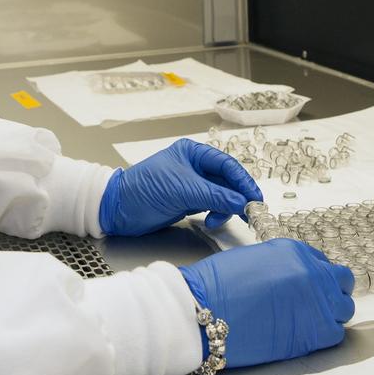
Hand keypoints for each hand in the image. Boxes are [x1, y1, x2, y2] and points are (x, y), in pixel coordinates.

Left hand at [98, 139, 261, 236]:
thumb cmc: (143, 189)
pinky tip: (211, 221)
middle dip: (238, 197)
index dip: (243, 181)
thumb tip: (241, 202)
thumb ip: (214, 195)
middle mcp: (195, 167)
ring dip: (225, 208)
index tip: (255, 198)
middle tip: (249, 212)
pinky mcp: (188, 202)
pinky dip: (216, 214)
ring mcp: (192, 185)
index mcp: (193, 153)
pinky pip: (212, 206)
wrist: (118, 209)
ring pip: (222, 195)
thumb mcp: (182, 189)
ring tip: (218, 220)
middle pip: (227, 181)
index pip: (227, 165)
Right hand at [179, 239, 353, 368]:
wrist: (204, 311)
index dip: (316, 275)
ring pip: (343, 308)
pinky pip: (334, 333)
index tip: (308, 284)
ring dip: (331, 312)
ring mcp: (316, 302)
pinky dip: (325, 333)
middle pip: (341, 282)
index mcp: (295, 251)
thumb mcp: (254, 258)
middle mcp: (312, 273)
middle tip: (316, 301)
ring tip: (308, 319)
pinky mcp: (313, 333)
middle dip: (332, 290)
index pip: (322, 262)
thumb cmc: (217, 284)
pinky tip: (306, 333)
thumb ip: (281, 263)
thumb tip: (290, 277)